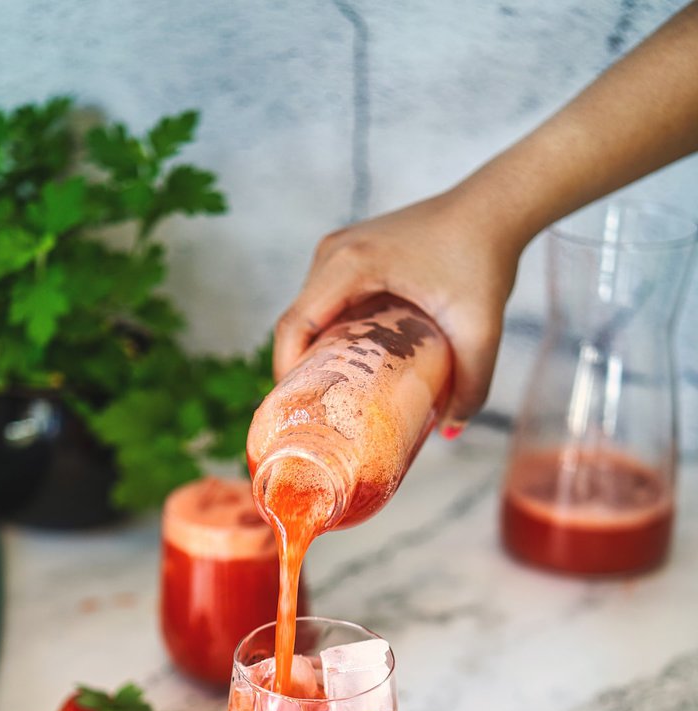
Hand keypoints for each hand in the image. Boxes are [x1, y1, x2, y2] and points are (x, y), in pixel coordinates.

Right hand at [273, 184, 524, 429]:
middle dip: (298, 369)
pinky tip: (348, 363)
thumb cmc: (484, 258)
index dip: (287, 373)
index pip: (294, 326)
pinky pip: (324, 299)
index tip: (299, 411)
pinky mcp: (351, 252)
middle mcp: (334, 252)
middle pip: (297, 322)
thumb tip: (452, 432)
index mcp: (350, 264)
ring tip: (330, 394)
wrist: (494, 208)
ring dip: (312, 351)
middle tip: (317, 413)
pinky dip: (328, 332)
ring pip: (308, 311)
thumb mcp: (480, 330)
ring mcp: (339, 248)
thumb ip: (472, 386)